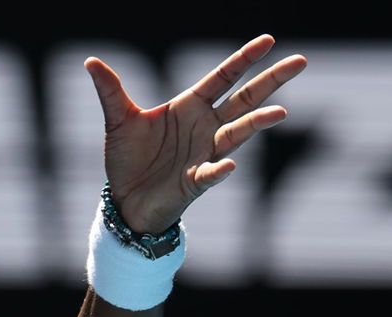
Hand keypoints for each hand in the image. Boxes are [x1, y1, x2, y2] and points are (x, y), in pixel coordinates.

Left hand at [85, 34, 307, 233]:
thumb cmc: (128, 159)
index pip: (223, 77)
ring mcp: (204, 153)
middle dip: (270, 81)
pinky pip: (211, 174)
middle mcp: (204, 127)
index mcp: (189, 106)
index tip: (268, 40)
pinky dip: (218, 170)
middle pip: (243, 99)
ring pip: (237, 134)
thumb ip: (111, 91)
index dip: (244, 59)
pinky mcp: (195, 181)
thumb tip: (91, 62)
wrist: (124, 200)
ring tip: (279, 113)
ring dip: (256, 123)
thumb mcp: (118, 121)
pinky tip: (228, 166)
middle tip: (300, 61)